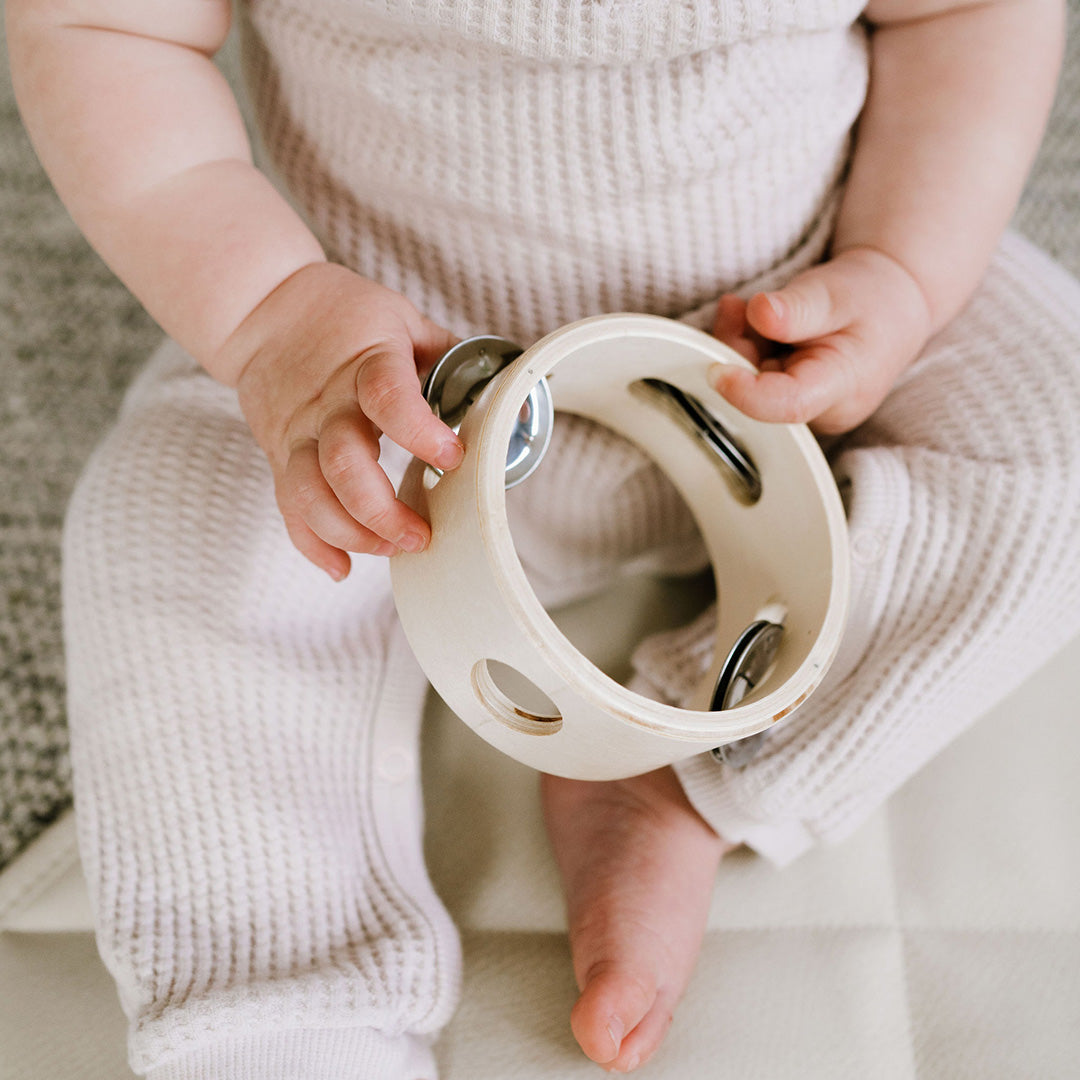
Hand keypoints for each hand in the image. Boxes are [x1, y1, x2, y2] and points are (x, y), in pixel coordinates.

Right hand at [225, 263, 462, 579]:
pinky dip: (312, 543)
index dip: (419, 431)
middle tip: (420, 534)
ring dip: (350, 532)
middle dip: (382, 510)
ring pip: (309, 493)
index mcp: (365, 362)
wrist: (263, 308)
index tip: (452, 459)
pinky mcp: (279, 455)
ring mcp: (298, 433)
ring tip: (391, 548)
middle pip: (342, 463)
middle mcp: (326, 403)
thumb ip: (452, 358)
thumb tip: (512, 398)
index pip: (388, 397)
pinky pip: (288, 506)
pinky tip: (341, 567)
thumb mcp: (403, 320)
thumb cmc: (345, 315)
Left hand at [711, 247, 932, 433]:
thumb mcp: (836, 291)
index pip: (788, 405)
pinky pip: (754, 381)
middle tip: (740, 308)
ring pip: (751, 387)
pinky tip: (755, 323)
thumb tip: (760, 313)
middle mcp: (823, 412)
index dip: (745, 391)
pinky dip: (746, 349)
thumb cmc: (872, 300)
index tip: (716, 367)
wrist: (893, 305)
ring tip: (752, 309)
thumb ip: (798, 308)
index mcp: (843, 389)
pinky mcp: (790, 400)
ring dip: (739, 346)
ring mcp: (805, 411)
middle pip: (760, 395)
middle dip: (738, 352)